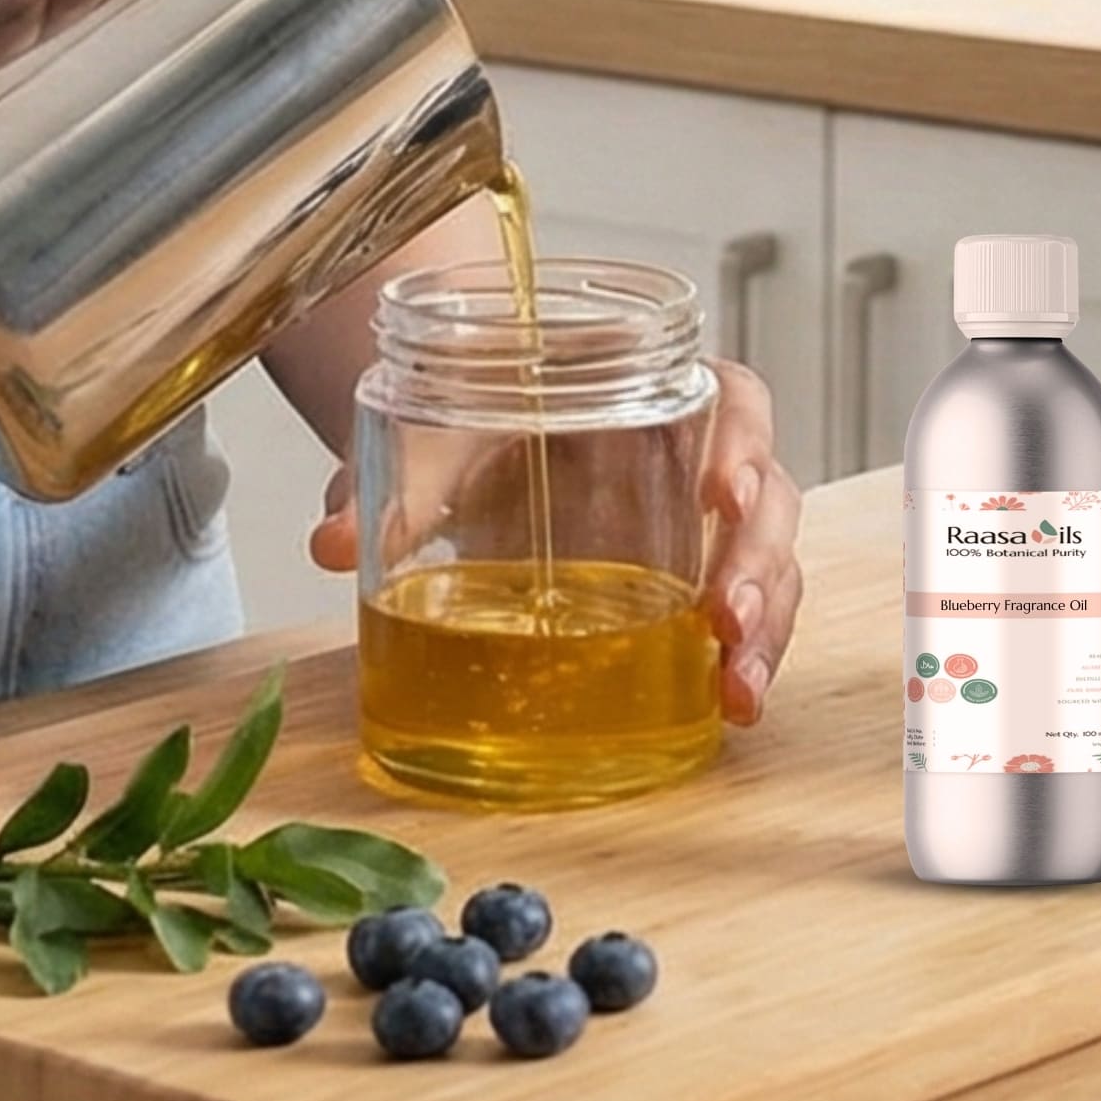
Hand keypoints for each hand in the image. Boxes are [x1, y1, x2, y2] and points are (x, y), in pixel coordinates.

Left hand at [307, 358, 807, 724]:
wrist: (466, 459)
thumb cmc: (473, 435)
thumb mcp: (433, 447)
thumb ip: (390, 485)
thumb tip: (330, 540)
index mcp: (649, 396)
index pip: (732, 398)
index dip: (744, 438)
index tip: (721, 488)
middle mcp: (692, 461)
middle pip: (768, 494)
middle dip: (757, 557)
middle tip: (723, 613)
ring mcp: (695, 532)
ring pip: (770, 564)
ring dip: (765, 622)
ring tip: (738, 685)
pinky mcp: (688, 592)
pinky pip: (745, 619)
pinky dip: (747, 661)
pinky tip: (732, 704)